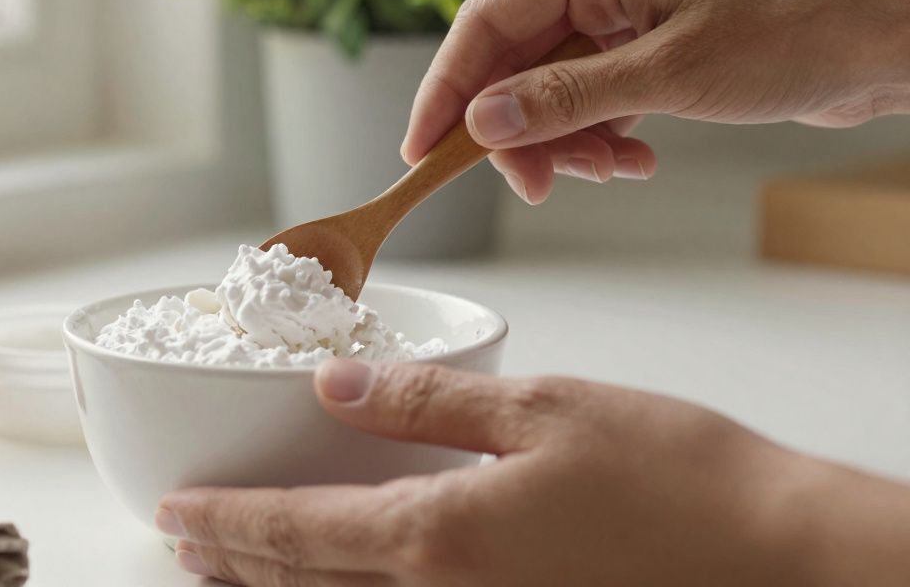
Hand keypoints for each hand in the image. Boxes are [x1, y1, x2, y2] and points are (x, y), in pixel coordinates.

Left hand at [157, 360, 909, 585]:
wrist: (781, 563)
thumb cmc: (678, 480)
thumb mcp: (545, 409)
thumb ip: (429, 405)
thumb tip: (337, 388)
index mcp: (441, 538)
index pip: (296, 533)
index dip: (227, 523)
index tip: (174, 513)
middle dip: (238, 563)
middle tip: (186, 543)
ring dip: (283, 586)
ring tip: (237, 565)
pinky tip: (349, 575)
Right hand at [402, 0, 909, 203]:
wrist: (874, 45)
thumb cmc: (788, 34)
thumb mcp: (667, 75)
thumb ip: (564, 100)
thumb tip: (481, 124)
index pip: (485, 22)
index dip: (446, 90)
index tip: (421, 149)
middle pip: (512, 60)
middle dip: (516, 129)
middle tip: (533, 184)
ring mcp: (619, 10)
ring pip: (547, 88)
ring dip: (565, 140)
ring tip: (609, 170)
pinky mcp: (641, 43)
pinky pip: (587, 97)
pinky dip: (598, 136)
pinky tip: (633, 158)